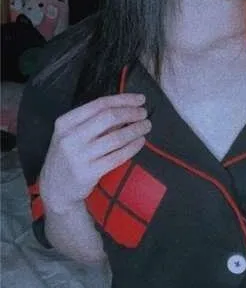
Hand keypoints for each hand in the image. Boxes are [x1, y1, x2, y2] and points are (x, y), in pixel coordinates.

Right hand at [40, 93, 150, 213]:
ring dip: (135, 129)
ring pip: (116, 137)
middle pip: (108, 117)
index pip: (99, 104)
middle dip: (131, 113)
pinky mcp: (89, 173)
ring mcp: (79, 156)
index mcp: (65, 123)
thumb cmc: (68, 157)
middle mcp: (70, 138)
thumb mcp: (72, 135)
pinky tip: (140, 141)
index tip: (140, 99)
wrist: (56, 189)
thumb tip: (127, 108)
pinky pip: (118, 156)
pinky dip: (132, 147)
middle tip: (144, 113)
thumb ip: (95, 122)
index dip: (123, 99)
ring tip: (146, 126)